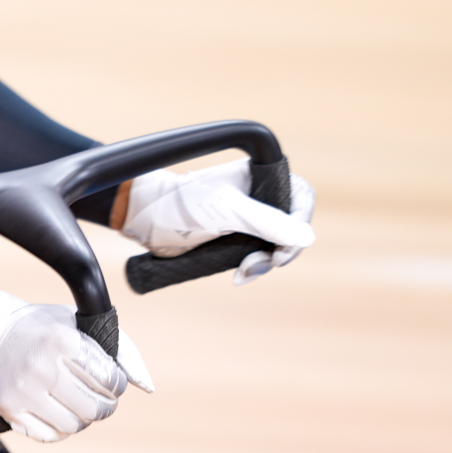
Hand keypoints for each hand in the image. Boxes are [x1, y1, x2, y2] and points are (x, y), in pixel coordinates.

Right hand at [0, 293, 153, 442]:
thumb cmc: (43, 328)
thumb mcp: (80, 324)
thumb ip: (120, 349)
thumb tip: (146, 386)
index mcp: (61, 340)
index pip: (109, 379)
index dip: (117, 383)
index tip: (112, 380)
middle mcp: (40, 367)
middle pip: (94, 407)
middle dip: (105, 405)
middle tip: (101, 398)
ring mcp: (22, 391)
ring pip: (74, 425)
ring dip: (84, 418)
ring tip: (79, 403)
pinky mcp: (9, 409)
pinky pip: (50, 436)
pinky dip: (62, 428)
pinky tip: (60, 411)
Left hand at [119, 156, 315, 283]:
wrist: (145, 219)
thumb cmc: (181, 203)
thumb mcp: (228, 211)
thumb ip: (267, 222)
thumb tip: (306, 237)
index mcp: (259, 176)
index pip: (300, 196)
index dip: (300, 221)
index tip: (284, 248)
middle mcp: (256, 195)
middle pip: (291, 224)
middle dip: (282, 249)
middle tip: (264, 263)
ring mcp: (246, 217)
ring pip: (275, 244)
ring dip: (266, 262)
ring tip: (245, 272)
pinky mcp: (233, 238)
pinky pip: (257, 255)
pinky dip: (254, 267)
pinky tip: (239, 276)